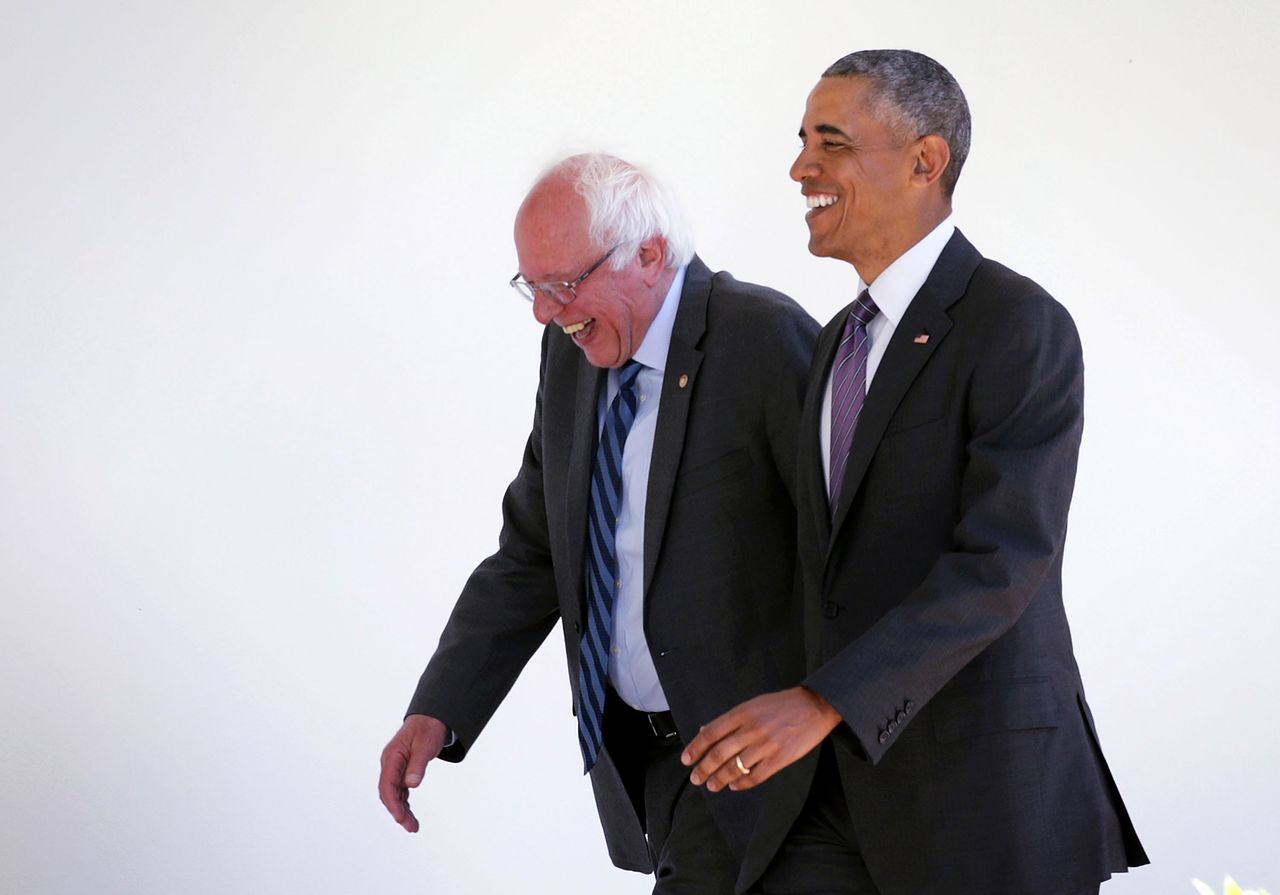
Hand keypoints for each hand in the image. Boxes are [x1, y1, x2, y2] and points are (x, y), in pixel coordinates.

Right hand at [378, 714, 448, 831]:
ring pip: (394, 794)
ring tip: (413, 826)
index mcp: (392, 757)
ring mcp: (395, 768)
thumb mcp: (425, 746)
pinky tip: (409, 813)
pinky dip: (404, 802)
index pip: (387, 785)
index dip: (393, 803)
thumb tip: (411, 785)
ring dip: (402, 810)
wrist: (431, 718)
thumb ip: (418, 765)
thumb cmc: (427, 729)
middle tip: (411, 827)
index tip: (401, 818)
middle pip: (389, 793)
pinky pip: (400, 790)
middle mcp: (391, 764)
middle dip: (398, 812)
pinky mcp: (402, 770)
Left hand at [681, 687, 840, 791]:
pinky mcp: (780, 759)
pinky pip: (756, 776)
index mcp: (743, 713)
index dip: (696, 748)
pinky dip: (742, 784)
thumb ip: (730, 719)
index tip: (686, 760)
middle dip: (704, 768)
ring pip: (735, 767)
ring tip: (712, 785)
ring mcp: (766, 745)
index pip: (711, 733)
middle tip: (696, 778)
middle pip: (720, 753)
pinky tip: (734, 786)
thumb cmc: (782, 705)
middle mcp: (752, 729)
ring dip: (720, 779)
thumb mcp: (753, 705)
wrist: (814, 706)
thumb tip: (705, 730)